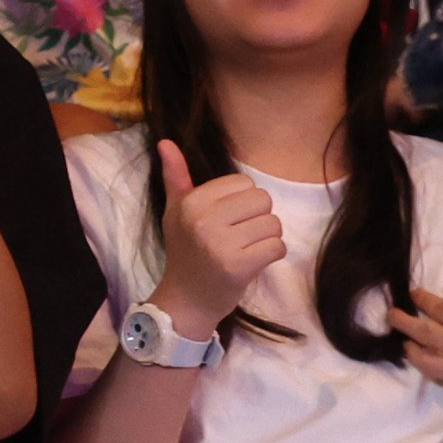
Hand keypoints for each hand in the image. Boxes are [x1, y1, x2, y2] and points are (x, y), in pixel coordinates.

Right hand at [150, 141, 287, 342]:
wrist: (185, 300)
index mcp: (191, 202)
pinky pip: (277, 247)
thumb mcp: (176, 212)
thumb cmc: (184, 252)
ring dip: (266, 238)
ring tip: (245, 250)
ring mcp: (221, 243)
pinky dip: (272, 255)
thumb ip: (176, 177)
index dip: (242, 202)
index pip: (245, 183)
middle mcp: (203, 219)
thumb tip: (165, 142)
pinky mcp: (239, 266)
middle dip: (258, 219)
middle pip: (263, 200)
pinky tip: (254, 262)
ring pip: (273, 224)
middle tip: (239, 237)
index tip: (226, 220)